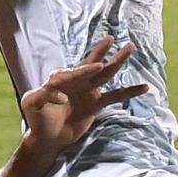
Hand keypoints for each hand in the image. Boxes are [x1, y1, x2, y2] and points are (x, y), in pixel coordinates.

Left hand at [20, 39, 145, 153]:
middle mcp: (76, 81)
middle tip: (112, 38)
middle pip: (91, 63)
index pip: (74, 71)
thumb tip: (62, 96)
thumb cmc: (37, 120)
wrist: (47, 138)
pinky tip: (145, 87)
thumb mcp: (32, 105)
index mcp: (60, 79)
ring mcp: (88, 92)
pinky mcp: (96, 104)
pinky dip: (130, 92)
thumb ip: (43, 96)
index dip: (84, 70)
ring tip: (131, 47)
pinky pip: (116, 96)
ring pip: (106, 74)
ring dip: (118, 62)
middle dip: (102, 51)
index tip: (96, 68)